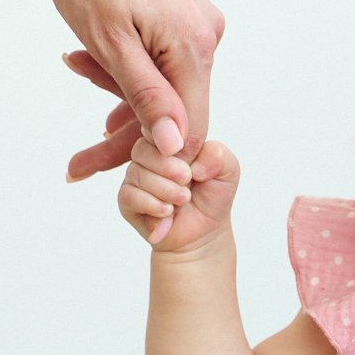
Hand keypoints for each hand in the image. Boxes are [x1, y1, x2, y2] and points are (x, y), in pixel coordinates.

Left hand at [40, 0, 223, 176]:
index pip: (190, 128)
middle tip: (76, 162)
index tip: (108, 177)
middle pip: (176, 109)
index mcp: (195, 46)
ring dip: (119, 92)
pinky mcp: (179, 11)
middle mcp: (206, 34)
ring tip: (74, 63)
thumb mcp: (109, 42)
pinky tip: (89, 58)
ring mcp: (195, 21)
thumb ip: (147, 97)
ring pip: (164, 84)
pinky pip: (159, 58)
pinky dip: (126, 67)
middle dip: (125, 131)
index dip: (153, 159)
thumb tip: (176, 145)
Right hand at [117, 130, 240, 252]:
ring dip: (166, 190)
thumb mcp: (228, 170)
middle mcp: (148, 153)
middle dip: (171, 168)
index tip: (190, 161)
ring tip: (183, 199)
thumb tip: (192, 163)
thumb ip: (217, 155)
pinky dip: (153, 205)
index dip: (173, 142)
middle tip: (187, 180)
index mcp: (168, 138)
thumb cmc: (212, 195)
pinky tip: (168, 212)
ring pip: (137, 173)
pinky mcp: (127, 198)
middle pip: (143, 148)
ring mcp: (135, 175)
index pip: (158, 125)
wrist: (204, 229)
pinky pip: (130, 195)